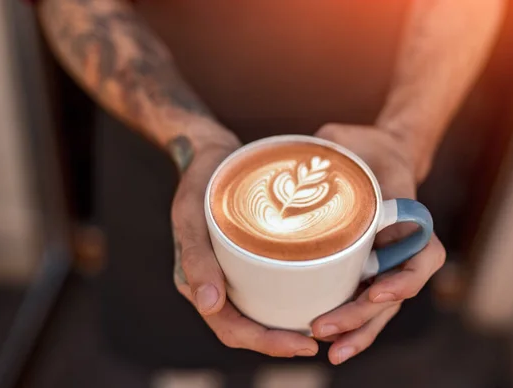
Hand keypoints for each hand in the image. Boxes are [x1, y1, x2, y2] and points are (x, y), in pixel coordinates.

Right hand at [171, 136, 318, 357]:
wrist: (208, 153)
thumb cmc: (199, 181)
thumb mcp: (191, 215)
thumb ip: (195, 258)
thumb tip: (209, 306)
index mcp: (196, 283)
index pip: (231, 328)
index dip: (266, 343)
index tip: (304, 344)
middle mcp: (214, 283)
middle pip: (248, 326)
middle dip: (281, 340)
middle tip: (319, 340)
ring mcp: (229, 271)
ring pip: (257, 311)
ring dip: (285, 325)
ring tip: (321, 325)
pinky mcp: (244, 257)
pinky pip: (264, 286)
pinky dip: (286, 297)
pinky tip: (313, 292)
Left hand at [312, 123, 445, 364]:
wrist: (375, 154)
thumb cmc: (364, 146)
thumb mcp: (345, 139)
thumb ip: (329, 146)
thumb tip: (299, 158)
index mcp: (408, 218)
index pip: (423, 257)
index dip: (405, 280)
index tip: (375, 290)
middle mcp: (400, 246)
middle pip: (394, 295)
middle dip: (362, 317)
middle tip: (324, 328)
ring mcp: (385, 260)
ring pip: (381, 308)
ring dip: (358, 331)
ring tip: (330, 351)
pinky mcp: (365, 267)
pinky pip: (364, 301)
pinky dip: (351, 325)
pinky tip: (329, 341)